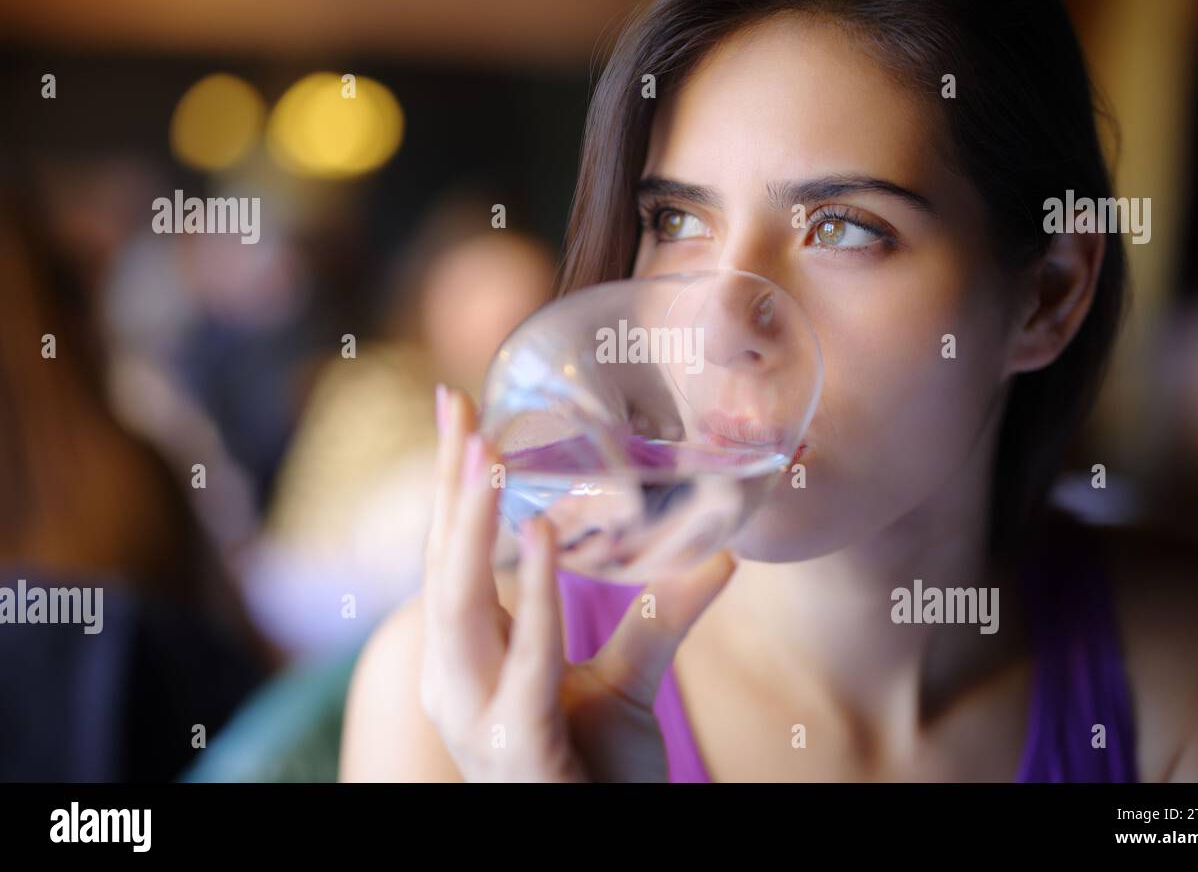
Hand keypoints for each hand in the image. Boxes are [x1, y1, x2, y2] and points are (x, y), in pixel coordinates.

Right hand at [420, 385, 736, 781]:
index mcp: (468, 659)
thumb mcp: (630, 682)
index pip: (450, 555)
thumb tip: (720, 552)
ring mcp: (476, 718)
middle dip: (448, 488)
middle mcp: (455, 682)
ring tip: (490, 453)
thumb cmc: (599, 774)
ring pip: (459, 606)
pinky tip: (541, 539)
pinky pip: (520, 661)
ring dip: (472, 524)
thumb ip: (661, 615)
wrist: (606, 850)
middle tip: (462, 411)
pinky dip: (531, 597)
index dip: (448, 484)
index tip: (453, 405)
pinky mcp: (516, 748)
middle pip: (440, 567)